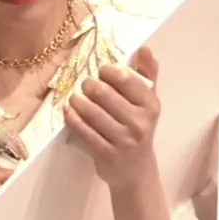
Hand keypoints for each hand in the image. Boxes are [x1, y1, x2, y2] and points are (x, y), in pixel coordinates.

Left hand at [65, 47, 161, 188]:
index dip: (107, 71)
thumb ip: (146, 74)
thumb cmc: (139, 128)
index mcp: (150, 105)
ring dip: (76, 100)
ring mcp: (122, 140)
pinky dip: (71, 117)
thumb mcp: (147, 102)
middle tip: (85, 85)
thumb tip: (144, 48)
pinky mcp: (105, 153)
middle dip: (88, 85)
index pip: (125, 79)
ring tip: (75, 97)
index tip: (101, 72)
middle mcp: (139, 122)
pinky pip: (82, 130)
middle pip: (103, 94)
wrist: (135, 170)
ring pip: (90, 111)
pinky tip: (68, 110)